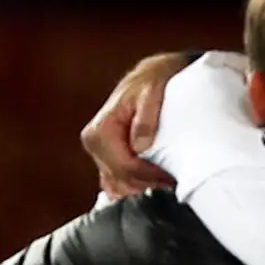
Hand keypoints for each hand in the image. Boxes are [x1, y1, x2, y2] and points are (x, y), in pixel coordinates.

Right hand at [80, 52, 191, 199]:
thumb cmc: (150, 84)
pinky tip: (151, 180)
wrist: (147, 79)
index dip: (148, 176)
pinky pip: (116, 183)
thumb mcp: (152, 94)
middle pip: (120, 179)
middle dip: (146, 183)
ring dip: (141, 186)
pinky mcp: (105, 158)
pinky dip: (134, 185)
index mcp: (100, 130)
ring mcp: (99, 153)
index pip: (123, 166)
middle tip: (170, 181)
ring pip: (118, 185)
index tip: (169, 178)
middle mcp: (94, 143)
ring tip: (163, 180)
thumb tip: (139, 145)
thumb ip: (146, 119)